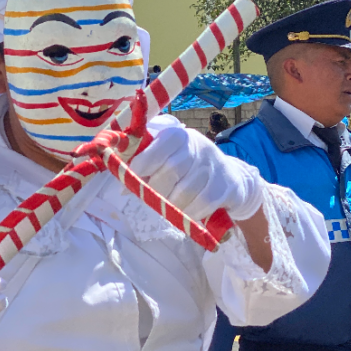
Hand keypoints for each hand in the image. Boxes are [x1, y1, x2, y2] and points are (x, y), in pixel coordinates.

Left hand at [130, 125, 263, 220]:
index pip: (156, 149)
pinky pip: (201, 205)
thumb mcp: (169, 156)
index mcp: (178, 136)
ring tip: (170, 206)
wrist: (230, 177)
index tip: (129, 183)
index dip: (140, 167)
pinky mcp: (224, 187)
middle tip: (153, 199)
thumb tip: (121, 182)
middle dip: (156, 191)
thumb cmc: (188, 167)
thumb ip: (145, 162)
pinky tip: (187, 212)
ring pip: (184, 192)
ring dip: (172, 205)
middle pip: (170, 172)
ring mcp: (213, 167)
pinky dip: (189, 213)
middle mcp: (198, 147)